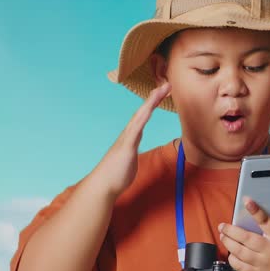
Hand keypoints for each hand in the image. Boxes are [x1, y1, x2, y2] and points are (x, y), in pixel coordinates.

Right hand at [88, 82, 171, 199]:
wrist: (102, 186)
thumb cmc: (115, 176)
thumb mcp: (127, 163)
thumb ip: (130, 156)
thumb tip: (130, 154)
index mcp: (130, 138)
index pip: (143, 117)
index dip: (152, 105)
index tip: (162, 93)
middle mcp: (128, 135)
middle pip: (143, 112)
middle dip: (154, 98)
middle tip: (166, 84)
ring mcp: (126, 139)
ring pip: (140, 116)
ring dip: (150, 103)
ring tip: (160, 90)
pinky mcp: (126, 147)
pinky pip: (136, 129)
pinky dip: (142, 118)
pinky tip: (148, 109)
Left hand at [217, 197, 269, 270]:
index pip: (267, 222)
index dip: (256, 211)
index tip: (247, 201)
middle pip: (246, 238)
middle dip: (231, 231)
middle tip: (223, 225)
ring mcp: (263, 264)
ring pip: (240, 253)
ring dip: (228, 243)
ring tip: (223, 236)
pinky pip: (241, 267)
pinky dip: (232, 260)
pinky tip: (230, 253)